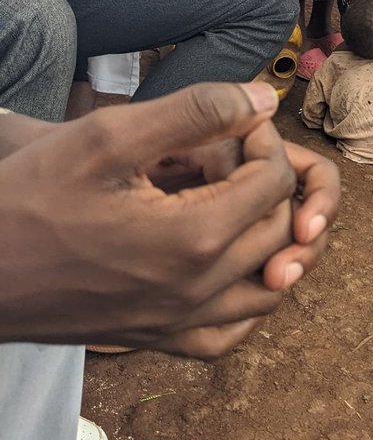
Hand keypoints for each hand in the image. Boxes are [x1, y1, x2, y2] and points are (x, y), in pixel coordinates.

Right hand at [0, 82, 337, 357]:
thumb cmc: (28, 198)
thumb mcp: (108, 137)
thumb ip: (195, 112)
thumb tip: (261, 99)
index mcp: (194, 238)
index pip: (275, 181)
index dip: (262, 141)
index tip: (232, 124)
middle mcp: (198, 290)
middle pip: (277, 229)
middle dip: (266, 182)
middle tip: (223, 155)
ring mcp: (178, 324)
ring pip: (266, 288)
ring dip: (267, 239)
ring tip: (232, 198)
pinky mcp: (156, 340)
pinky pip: (227, 333)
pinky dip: (242, 300)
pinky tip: (223, 264)